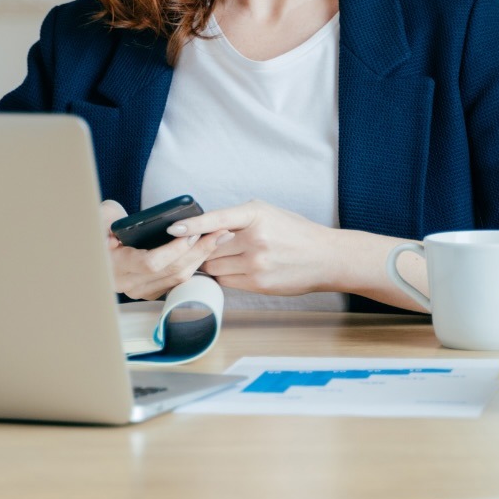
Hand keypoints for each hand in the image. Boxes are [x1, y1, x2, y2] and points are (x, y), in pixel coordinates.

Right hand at [98, 200, 232, 300]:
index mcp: (116, 265)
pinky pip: (178, 279)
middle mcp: (130, 283)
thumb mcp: (101, 217)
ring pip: (179, 277)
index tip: (191, 234)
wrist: (96, 252)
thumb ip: (109, 217)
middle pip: (172, 271)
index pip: (150, 263)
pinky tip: (208, 248)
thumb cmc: (101, 229)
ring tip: (221, 237)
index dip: (173, 250)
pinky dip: (195, 263)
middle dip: (199, 251)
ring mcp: (142, 290)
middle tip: (220, 232)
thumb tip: (120, 221)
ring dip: (202, 257)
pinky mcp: (152, 290)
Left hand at [167, 199, 338, 296]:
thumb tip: (204, 229)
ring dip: (215, 263)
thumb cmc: (295, 233)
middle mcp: (255, 238)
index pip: (217, 219)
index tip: (173, 228)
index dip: (192, 225)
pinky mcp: (257, 284)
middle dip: (206, 247)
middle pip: (209, 247)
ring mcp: (256, 263)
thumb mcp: (269, 214)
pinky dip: (226, 275)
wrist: (325, 258)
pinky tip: (240, 268)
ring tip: (232, 256)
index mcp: (256, 214)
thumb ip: (238, 219)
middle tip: (210, 245)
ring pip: (214, 266)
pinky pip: (225, 281)